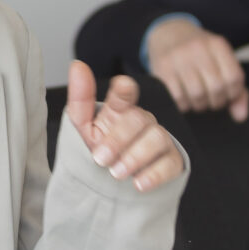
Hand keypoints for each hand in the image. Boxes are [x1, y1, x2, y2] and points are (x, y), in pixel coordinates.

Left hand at [63, 60, 183, 192]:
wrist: (113, 184)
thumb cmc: (101, 149)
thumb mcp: (83, 128)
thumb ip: (80, 99)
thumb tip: (77, 65)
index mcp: (120, 110)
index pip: (124, 95)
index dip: (124, 90)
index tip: (122, 85)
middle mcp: (143, 121)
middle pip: (138, 119)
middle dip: (118, 139)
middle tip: (100, 159)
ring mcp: (159, 140)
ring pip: (156, 139)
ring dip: (135, 157)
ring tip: (116, 173)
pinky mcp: (171, 161)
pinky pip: (170, 164)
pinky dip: (155, 174)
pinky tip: (138, 184)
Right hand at [143, 18, 248, 120]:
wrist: (168, 34)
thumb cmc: (199, 54)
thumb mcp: (221, 62)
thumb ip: (237, 90)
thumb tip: (240, 116)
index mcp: (218, 45)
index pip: (234, 78)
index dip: (233, 94)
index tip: (227, 94)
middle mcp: (198, 48)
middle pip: (216, 88)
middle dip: (216, 101)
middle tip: (211, 100)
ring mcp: (178, 58)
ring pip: (197, 95)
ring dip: (199, 105)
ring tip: (198, 99)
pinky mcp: (162, 69)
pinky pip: (178, 98)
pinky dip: (184, 105)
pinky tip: (184, 97)